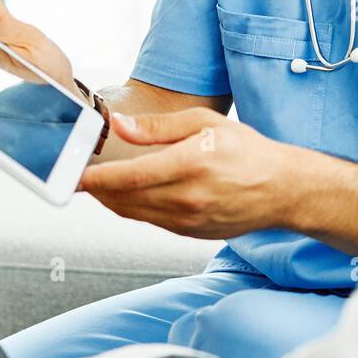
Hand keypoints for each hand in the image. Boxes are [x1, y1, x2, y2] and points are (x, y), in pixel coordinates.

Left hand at [77, 109, 316, 238]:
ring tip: (102, 185)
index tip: (74, 176)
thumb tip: (122, 126)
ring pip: (133, 214)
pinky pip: (151, 222)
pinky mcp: (190, 233)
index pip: (129, 176)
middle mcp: (187, 197)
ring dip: (112, 201)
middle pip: (124, 199)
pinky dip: (135, 209)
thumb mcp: (207, 124)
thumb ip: (159, 128)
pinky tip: (133, 195)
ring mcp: (188, 220)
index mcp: (190, 164)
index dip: (96, 179)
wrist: (282, 190)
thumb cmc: (249, 152)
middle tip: (81, 177)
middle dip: (98, 189)